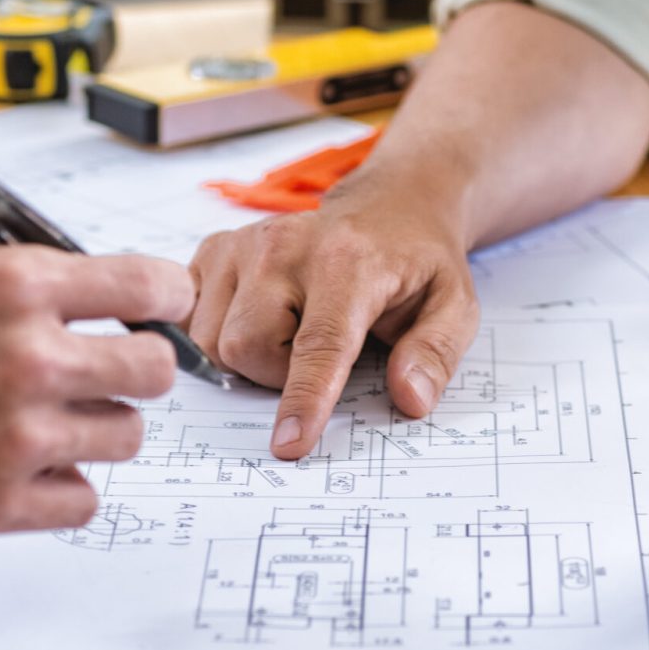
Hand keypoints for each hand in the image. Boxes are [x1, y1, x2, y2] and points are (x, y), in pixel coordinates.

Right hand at [0, 240, 191, 533]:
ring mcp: (19, 437)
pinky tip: (23, 466)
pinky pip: (82, 500)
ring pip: (126, 438)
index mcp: (18, 289)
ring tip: (43, 420)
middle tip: (104, 372)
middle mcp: (31, 360)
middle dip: (136, 369)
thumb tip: (84, 287)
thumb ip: (17, 275)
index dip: (164, 300)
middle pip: (156, 373)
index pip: (150, 288)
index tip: (161, 310)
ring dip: (95, 428)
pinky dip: (61, 486)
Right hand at [186, 199, 478, 459]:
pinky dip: (221, 334)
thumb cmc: (416, 263)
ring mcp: (242, 243)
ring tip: (293, 331)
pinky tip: (261, 317)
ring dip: (252, 356)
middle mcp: (284, 246)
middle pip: (248, 347)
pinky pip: (194, 320)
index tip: (289, 444)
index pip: (318, 344)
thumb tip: (409, 398)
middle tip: (320, 354)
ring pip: (214, 340)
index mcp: (348, 262)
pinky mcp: (214, 249)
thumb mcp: (455, 307)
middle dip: (277, 374)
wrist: (389, 205)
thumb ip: (434, 354)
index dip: (303, 399)